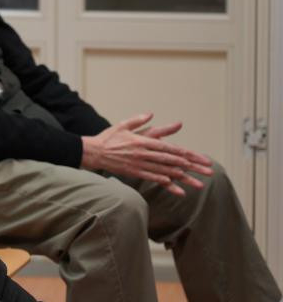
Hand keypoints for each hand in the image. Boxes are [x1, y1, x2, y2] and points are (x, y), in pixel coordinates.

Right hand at [81, 113, 212, 195]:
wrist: (93, 151)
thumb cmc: (109, 137)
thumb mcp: (123, 125)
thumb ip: (138, 120)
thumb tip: (151, 114)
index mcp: (143, 141)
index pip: (170, 148)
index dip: (188, 154)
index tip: (202, 159)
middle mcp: (143, 153)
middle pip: (172, 161)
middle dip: (192, 167)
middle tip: (208, 172)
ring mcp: (139, 164)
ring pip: (165, 171)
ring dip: (183, 178)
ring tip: (198, 184)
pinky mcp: (133, 172)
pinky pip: (151, 178)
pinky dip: (164, 182)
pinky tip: (175, 186)